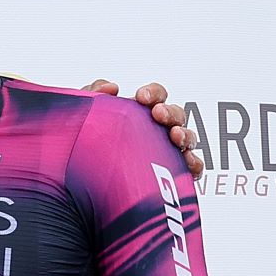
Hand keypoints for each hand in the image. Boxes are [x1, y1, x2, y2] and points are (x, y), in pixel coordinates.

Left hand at [85, 79, 205, 179]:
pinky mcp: (171, 177)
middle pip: (175, 115)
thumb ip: (93, 94)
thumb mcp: (85, 118)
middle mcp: (156, 132)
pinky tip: (188, 163)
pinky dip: (194, 164)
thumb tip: (111, 87)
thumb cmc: (84, 149)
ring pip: (186, 139)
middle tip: (157, 114)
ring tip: (175, 136)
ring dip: (184, 134)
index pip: (156, 97)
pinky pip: (190, 170)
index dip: (154, 93)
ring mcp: (165, 153)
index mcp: (139, 115)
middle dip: (170, 112)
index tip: (141, 97)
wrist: (80, 188)